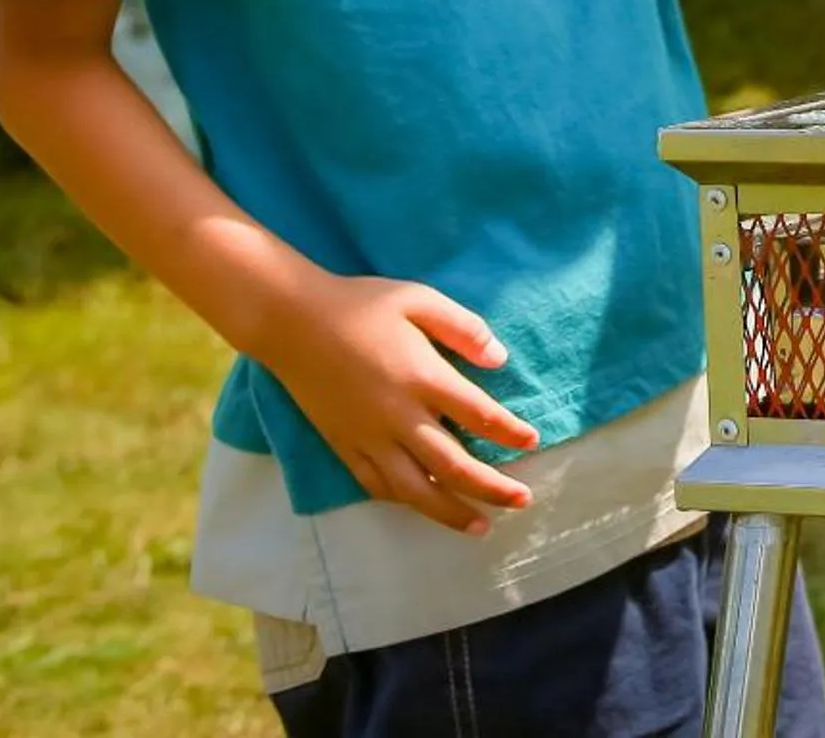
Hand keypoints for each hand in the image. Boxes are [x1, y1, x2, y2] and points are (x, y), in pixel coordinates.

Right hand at [256, 274, 538, 534]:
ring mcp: (368, 437)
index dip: (510, 432)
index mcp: (423, 377)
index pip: (479, 415)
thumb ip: (463, 328)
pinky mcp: (343, 445)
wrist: (292, 320)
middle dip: (492, 488)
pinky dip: (405, 501)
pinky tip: (423, 506)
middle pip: (453, 465)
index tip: (532, 440)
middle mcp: (398, 416)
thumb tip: (500, 359)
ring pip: (415, 489)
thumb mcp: (420, 299)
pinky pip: (377, 485)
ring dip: (451, 512)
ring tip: (480, 526)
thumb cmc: (361, 304)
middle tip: (523, 500)